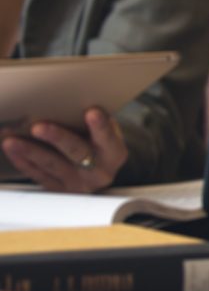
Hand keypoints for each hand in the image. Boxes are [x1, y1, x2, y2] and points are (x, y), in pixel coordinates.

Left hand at [1, 109, 127, 191]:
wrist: (99, 174)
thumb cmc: (101, 145)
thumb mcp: (108, 134)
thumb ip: (97, 123)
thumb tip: (72, 101)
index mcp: (114, 154)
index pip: (108, 137)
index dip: (100, 125)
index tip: (92, 111)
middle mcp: (98, 171)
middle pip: (77, 153)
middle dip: (57, 138)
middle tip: (39, 127)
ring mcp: (78, 183)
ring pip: (51, 165)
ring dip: (30, 151)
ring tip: (12, 141)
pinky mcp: (59, 190)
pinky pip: (38, 176)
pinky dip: (23, 162)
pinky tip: (13, 151)